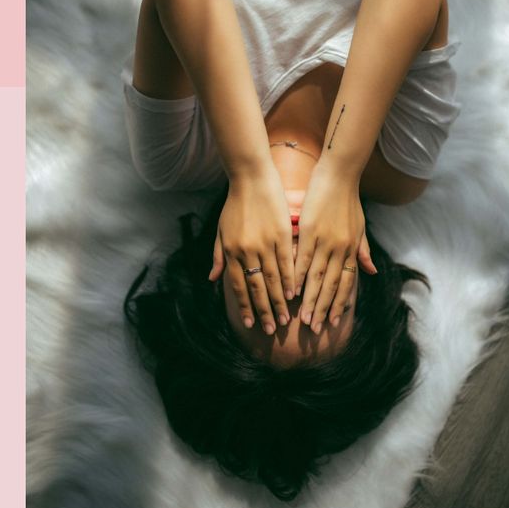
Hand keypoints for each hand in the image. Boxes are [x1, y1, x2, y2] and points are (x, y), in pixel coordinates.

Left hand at [208, 163, 295, 334]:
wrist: (251, 178)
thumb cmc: (234, 204)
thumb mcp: (221, 231)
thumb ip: (218, 256)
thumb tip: (213, 280)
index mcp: (231, 250)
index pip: (237, 285)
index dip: (244, 305)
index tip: (249, 323)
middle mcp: (247, 250)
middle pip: (256, 287)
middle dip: (264, 310)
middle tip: (272, 329)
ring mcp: (265, 242)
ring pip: (273, 278)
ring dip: (279, 300)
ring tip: (286, 318)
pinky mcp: (281, 233)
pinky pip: (287, 261)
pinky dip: (291, 278)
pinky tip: (295, 292)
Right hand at [294, 167, 376, 333]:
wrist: (340, 173)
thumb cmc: (349, 199)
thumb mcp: (360, 226)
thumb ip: (363, 251)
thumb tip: (371, 272)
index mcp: (351, 249)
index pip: (346, 283)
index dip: (339, 304)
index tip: (333, 322)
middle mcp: (340, 249)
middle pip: (331, 285)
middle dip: (323, 309)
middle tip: (315, 329)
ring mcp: (325, 241)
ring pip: (317, 277)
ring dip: (309, 299)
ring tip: (302, 318)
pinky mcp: (310, 230)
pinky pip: (303, 258)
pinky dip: (297, 275)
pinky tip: (291, 289)